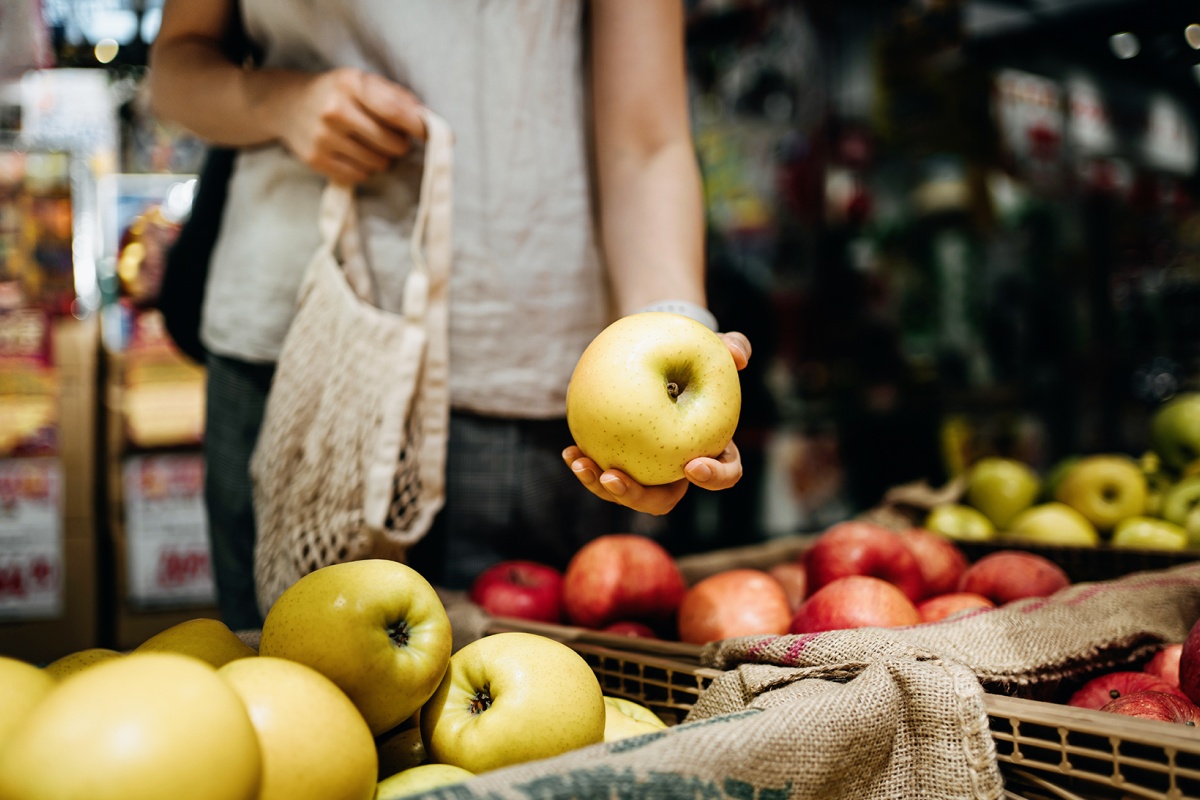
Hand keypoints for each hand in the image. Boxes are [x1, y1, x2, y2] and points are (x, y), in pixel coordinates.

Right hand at [270, 67, 425, 183]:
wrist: (286, 105)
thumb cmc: (337, 94)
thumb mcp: (362, 82)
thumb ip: (396, 98)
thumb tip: (429, 122)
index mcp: (351, 84)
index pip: (395, 110)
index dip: (420, 127)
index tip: (437, 136)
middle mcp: (335, 110)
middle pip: (392, 144)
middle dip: (400, 145)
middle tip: (393, 139)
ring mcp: (323, 137)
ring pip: (378, 164)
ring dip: (382, 158)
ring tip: (370, 145)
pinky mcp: (316, 160)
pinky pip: (359, 176)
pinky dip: (364, 169)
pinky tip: (355, 154)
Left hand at [562, 330, 750, 515]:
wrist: (662, 358)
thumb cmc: (695, 355)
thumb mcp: (719, 345)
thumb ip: (733, 346)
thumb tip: (738, 355)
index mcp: (713, 451)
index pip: (723, 474)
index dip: (712, 477)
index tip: (691, 465)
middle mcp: (679, 470)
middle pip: (663, 499)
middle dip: (637, 496)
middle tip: (614, 478)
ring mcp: (648, 471)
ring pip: (627, 492)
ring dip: (601, 486)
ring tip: (581, 464)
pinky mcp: (622, 462)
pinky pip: (603, 472)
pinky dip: (586, 466)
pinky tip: (569, 451)